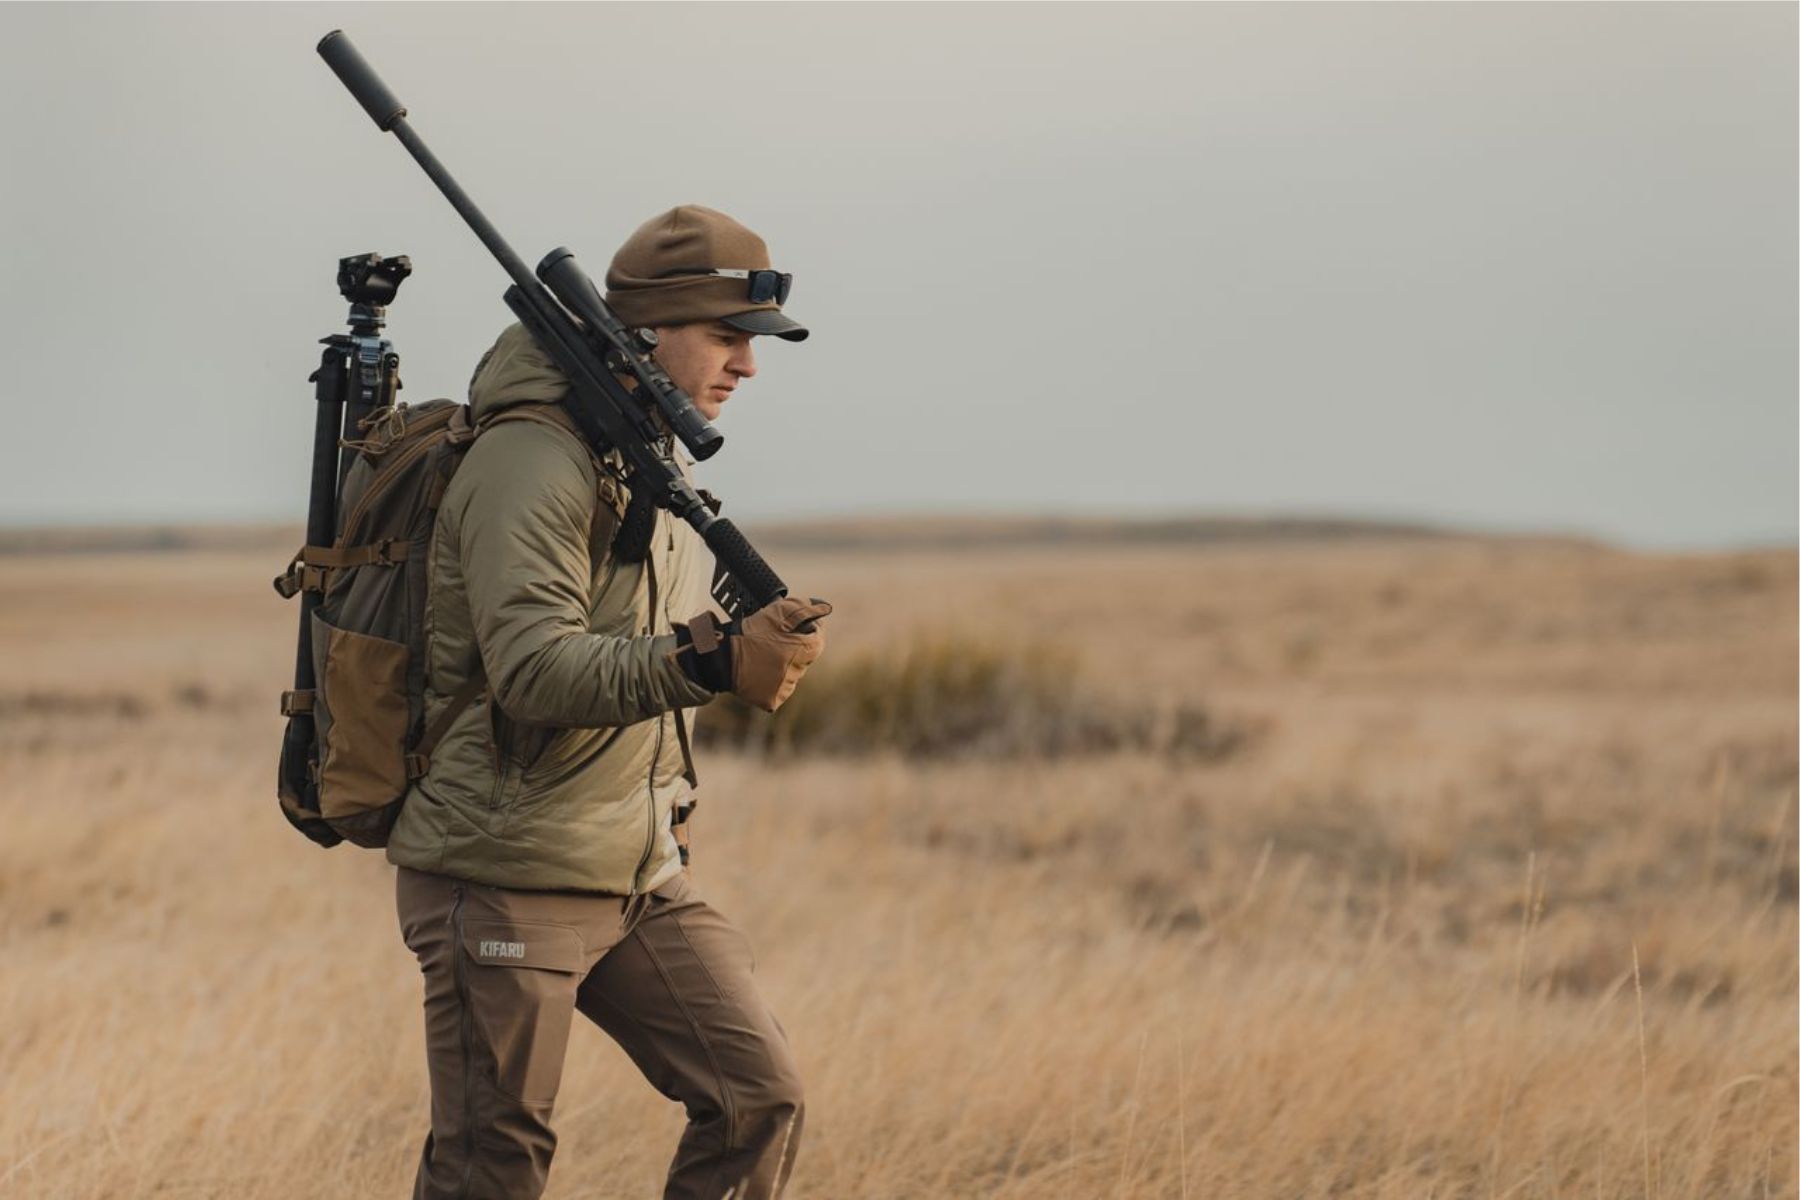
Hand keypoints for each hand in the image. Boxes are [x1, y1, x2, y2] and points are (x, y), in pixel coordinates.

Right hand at [732, 597, 832, 712]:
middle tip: (773, 641)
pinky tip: (760, 670)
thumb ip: (805, 608)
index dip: (808, 630)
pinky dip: (773, 680)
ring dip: (783, 665)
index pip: (818, 640)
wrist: (721, 657)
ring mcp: (785, 689)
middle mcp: (797, 673)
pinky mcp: (772, 700)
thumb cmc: (750, 633)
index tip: (795, 627)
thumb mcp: (778, 611)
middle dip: (794, 648)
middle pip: (805, 658)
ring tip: (763, 656)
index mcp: (803, 651)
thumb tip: (825, 608)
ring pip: (792, 674)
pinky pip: (780, 688)